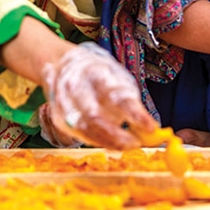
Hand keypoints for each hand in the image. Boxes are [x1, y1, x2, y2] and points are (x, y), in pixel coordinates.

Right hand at [41, 42, 157, 148]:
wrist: (65, 64)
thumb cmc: (98, 73)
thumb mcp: (117, 78)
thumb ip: (130, 101)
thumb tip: (149, 130)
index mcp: (96, 72)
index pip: (117, 95)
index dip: (135, 114)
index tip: (151, 128)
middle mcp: (77, 86)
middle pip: (95, 116)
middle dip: (117, 135)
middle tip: (136, 143)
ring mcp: (63, 102)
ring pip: (85, 129)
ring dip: (108, 141)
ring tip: (127, 145)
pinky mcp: (58, 116)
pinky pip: (78, 134)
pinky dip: (97, 141)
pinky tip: (110, 142)